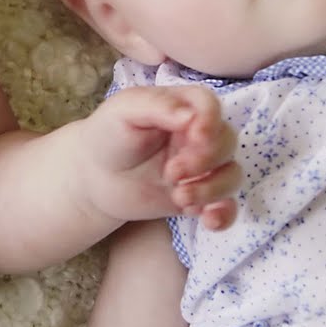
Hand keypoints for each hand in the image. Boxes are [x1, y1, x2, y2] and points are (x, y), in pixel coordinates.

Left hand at [75, 84, 239, 229]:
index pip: (210, 106)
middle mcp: (198, 135)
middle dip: (205, 160)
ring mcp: (202, 167)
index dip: (210, 121)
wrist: (94, 177)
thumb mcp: (124, 111)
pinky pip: (227, 206)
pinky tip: (208, 220)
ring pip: (231, 175)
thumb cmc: (108, 135)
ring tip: (179, 197)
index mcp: (181, 108)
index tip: (196, 137)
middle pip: (227, 141)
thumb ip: (157, 106)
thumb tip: (192, 115)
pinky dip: (224, 214)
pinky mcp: (200, 195)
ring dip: (212, 189)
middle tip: (171, 172)